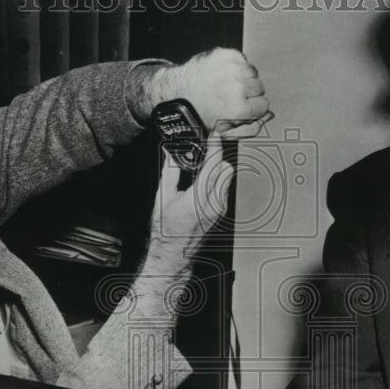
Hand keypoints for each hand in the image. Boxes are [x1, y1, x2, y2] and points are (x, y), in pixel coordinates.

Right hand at [149, 133, 233, 260]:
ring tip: (199, 170)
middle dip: (216, 159)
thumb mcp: (162, 197)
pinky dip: (216, 181)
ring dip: (217, 170)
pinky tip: (201, 183)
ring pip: (227, 179)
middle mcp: (213, 204)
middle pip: (226, 170)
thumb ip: (170, 172)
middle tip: (202, 154)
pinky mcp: (220, 212)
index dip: (215, 146)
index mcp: (198, 199)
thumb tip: (171, 154)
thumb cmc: (166, 231)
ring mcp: (220, 209)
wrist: (173, 253)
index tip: (214, 135)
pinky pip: (224, 189)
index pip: (214, 165)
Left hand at [157, 48, 271, 137]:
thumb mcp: (226, 132)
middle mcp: (237, 87)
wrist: (178, 92)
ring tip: (225, 84)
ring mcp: (231, 68)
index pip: (265, 104)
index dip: (252, 107)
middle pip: (260, 87)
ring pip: (252, 72)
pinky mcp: (224, 54)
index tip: (240, 107)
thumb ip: (252, 127)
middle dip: (248, 93)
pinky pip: (242, 59)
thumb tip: (269, 115)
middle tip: (229, 96)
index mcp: (239, 109)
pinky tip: (221, 74)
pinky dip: (235, 65)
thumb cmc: (202, 113)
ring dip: (242, 78)